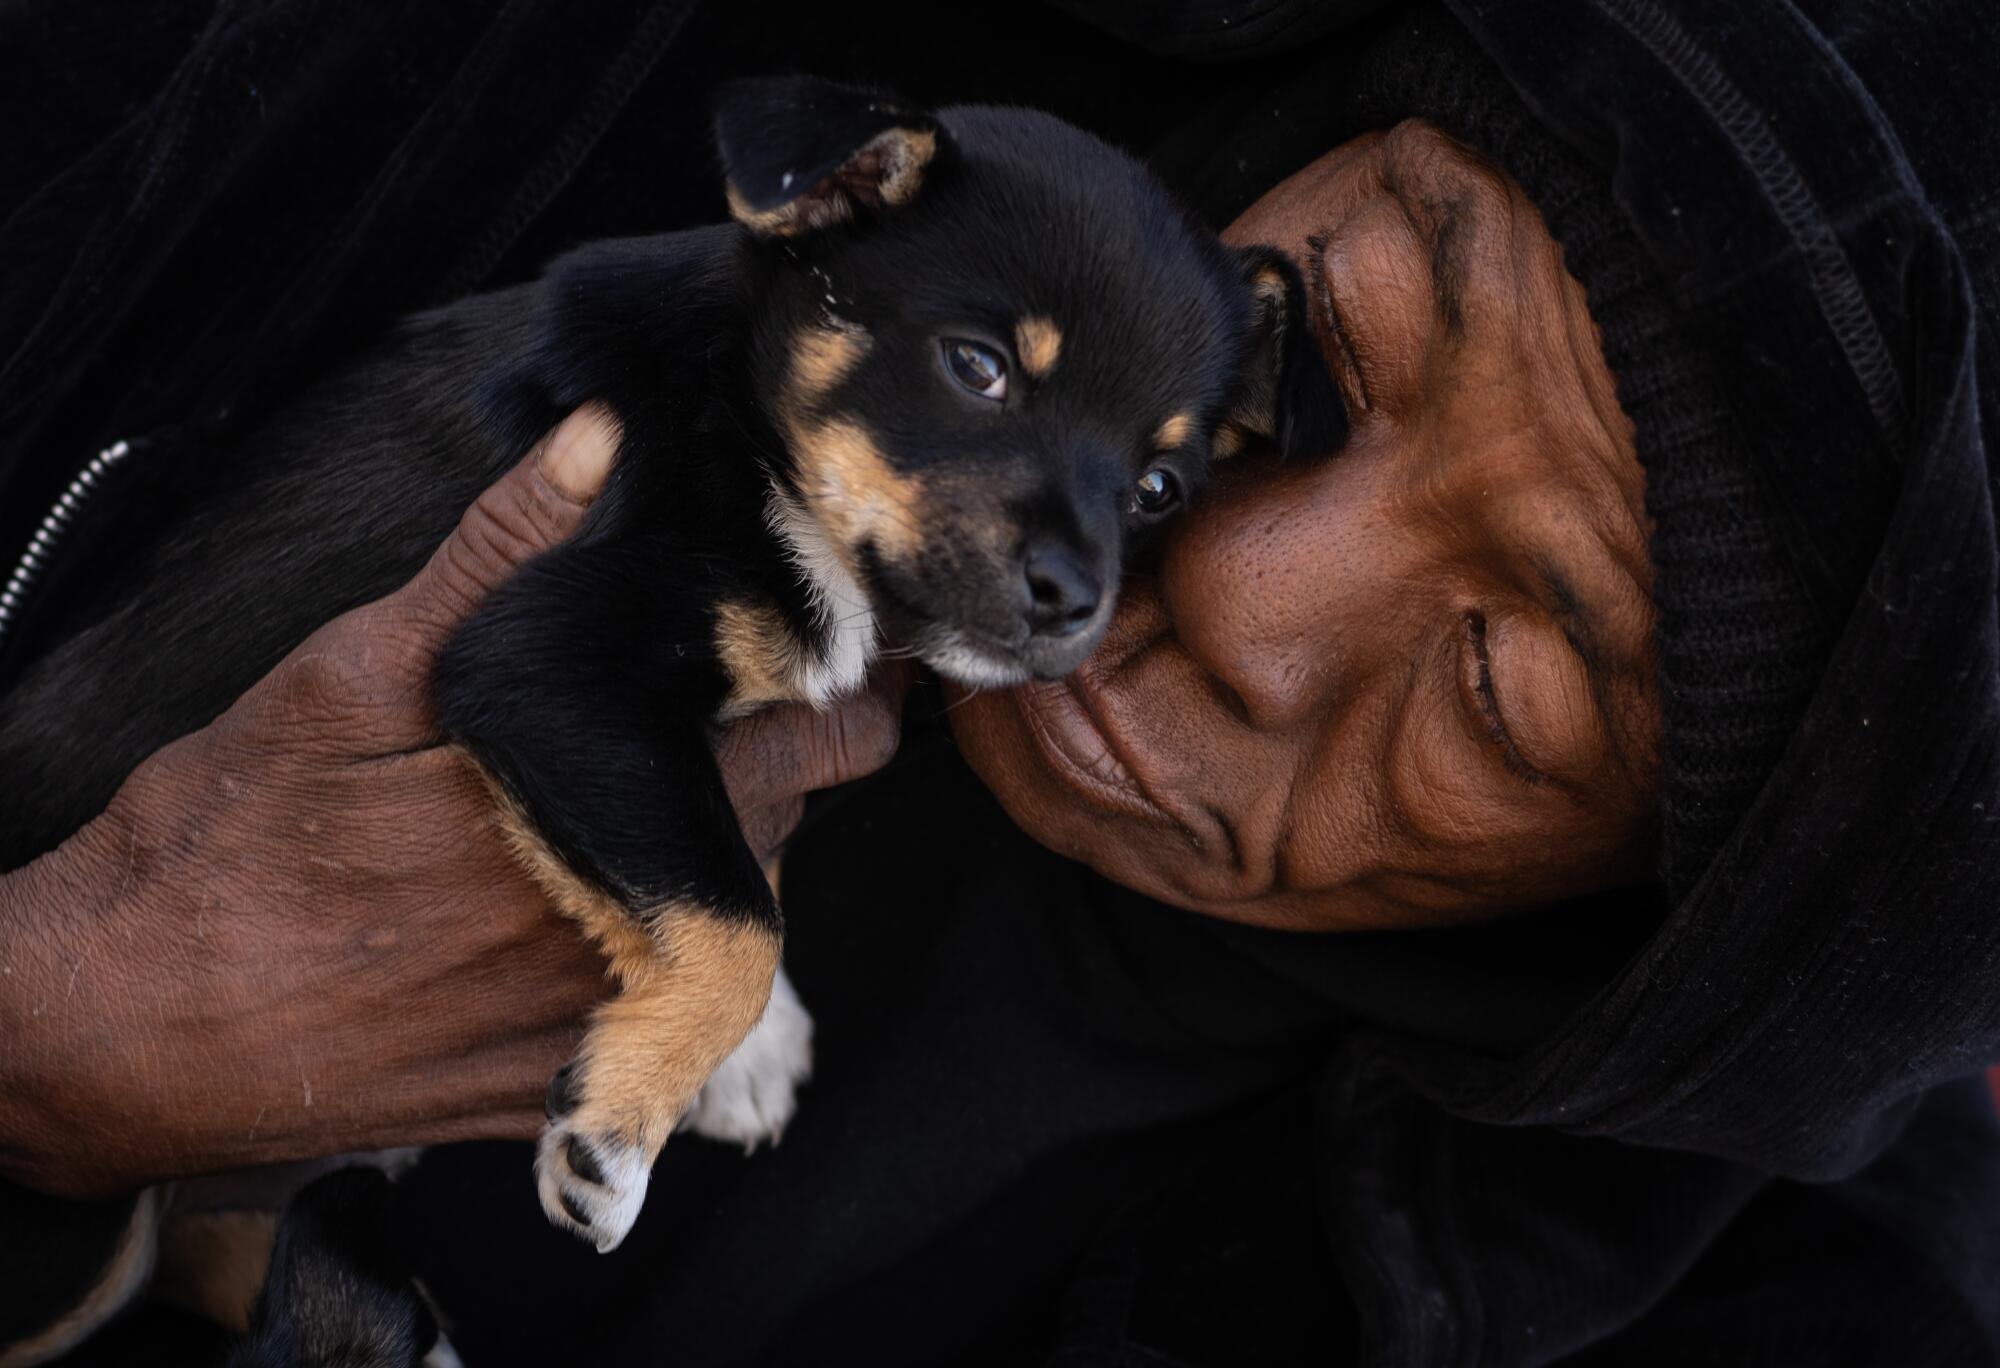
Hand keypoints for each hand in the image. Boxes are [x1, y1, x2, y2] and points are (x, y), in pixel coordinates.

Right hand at [0, 407, 902, 1197]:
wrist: (119, 1032)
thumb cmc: (231, 840)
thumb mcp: (358, 673)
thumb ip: (496, 559)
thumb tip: (597, 437)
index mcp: (625, 802)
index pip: (826, 738)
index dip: (838, 684)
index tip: (823, 647)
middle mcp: (648, 926)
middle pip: (786, 819)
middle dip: (757, 753)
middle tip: (681, 699)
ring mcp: (616, 1024)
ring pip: (731, 909)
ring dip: (698, 845)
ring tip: (600, 792)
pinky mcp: (570, 1092)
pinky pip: (664, 1005)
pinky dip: (639, 940)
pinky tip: (556, 895)